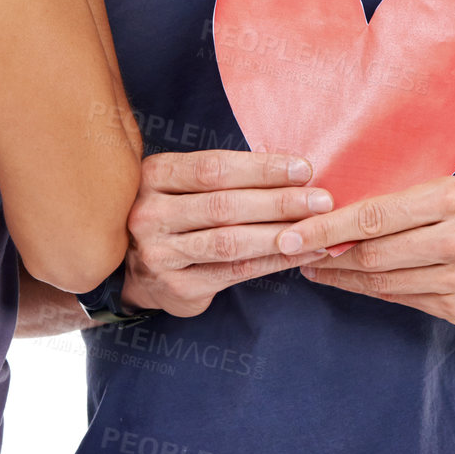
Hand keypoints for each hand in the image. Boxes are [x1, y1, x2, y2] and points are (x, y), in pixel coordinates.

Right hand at [121, 150, 335, 317]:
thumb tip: (290, 166)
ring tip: (318, 228)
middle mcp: (151, 213)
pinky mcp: (178, 287)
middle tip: (322, 199)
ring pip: (231, 241)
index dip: (261, 168)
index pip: (214, 168)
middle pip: (225, 205)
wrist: (132, 268)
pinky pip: (234, 272)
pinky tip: (300, 254)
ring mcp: (161, 253)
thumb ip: (224, 175)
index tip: (303, 168)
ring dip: (280, 233)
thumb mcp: (182, 183)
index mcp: (154, 175)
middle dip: (279, 201)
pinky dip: (272, 262)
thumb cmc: (174, 213)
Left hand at [275, 174, 454, 324]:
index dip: (327, 227)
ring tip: (315, 266)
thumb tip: (346, 211)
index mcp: (453, 199)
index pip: (374, 215)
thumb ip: (407, 200)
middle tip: (291, 250)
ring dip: (343, 276)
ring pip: (384, 282)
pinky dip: (377, 289)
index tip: (292, 232)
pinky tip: (357, 280)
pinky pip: (407, 299)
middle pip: (373, 253)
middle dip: (325, 254)